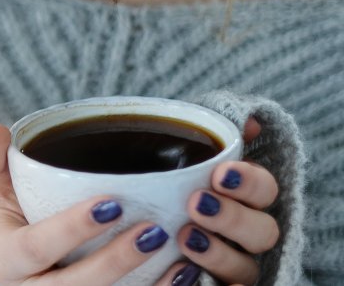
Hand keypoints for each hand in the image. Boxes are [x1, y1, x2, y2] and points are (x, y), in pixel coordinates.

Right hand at [0, 124, 170, 284]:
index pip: (36, 247)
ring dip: (144, 285)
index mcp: (7, 259)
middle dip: (115, 262)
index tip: (111, 204)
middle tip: (153, 231)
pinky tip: (186, 274)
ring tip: (180, 258)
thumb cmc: (12, 214)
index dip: (71, 230)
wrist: (18, 259)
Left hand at [156, 116, 277, 285]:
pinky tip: (191, 277)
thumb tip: (250, 124)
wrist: (129, 217)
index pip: (264, 188)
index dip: (249, 182)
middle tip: (196, 203)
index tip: (218, 173)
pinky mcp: (212, 283)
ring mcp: (232, 263)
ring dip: (219, 254)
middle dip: (234, 217)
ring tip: (185, 237)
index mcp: (243, 195)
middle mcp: (246, 232)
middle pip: (263, 231)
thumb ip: (211, 135)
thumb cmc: (162, 176)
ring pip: (245, 268)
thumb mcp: (180, 150)